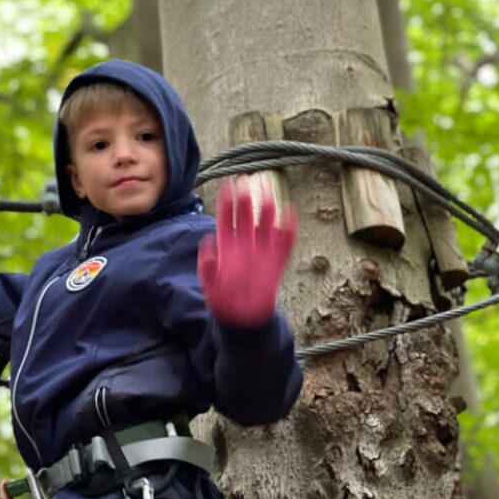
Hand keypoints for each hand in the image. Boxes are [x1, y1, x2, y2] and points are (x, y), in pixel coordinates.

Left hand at [198, 176, 296, 326]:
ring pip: (266, 224)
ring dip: (267, 208)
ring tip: (269, 190)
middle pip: (245, 216)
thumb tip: (208, 246)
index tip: (228, 183)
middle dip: (246, 197)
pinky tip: (290, 212)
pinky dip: (288, 228)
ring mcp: (261, 252)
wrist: (242, 319)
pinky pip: (284, 243)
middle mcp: (244, 245)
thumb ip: (208, 269)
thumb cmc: (223, 303)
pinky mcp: (276, 263)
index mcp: (226, 248)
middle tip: (247, 178)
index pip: (225, 219)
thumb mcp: (210, 289)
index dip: (226, 201)